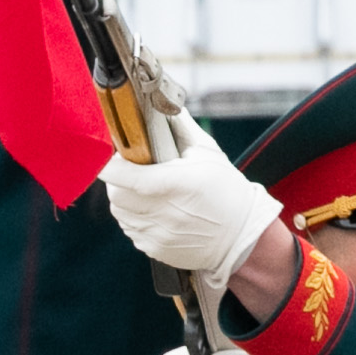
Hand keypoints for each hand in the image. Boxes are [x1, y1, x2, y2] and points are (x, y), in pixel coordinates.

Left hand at [103, 137, 284, 286]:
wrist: (245, 236)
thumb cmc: (228, 191)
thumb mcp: (209, 154)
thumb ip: (180, 127)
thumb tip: (160, 105)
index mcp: (175, 183)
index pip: (123, 174)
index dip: (109, 166)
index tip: (110, 159)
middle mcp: (165, 211)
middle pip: (116, 193)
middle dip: (119, 182)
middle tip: (133, 176)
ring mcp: (159, 233)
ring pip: (120, 213)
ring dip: (126, 201)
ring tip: (147, 196)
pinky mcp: (156, 249)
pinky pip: (131, 231)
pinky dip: (137, 221)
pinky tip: (157, 215)